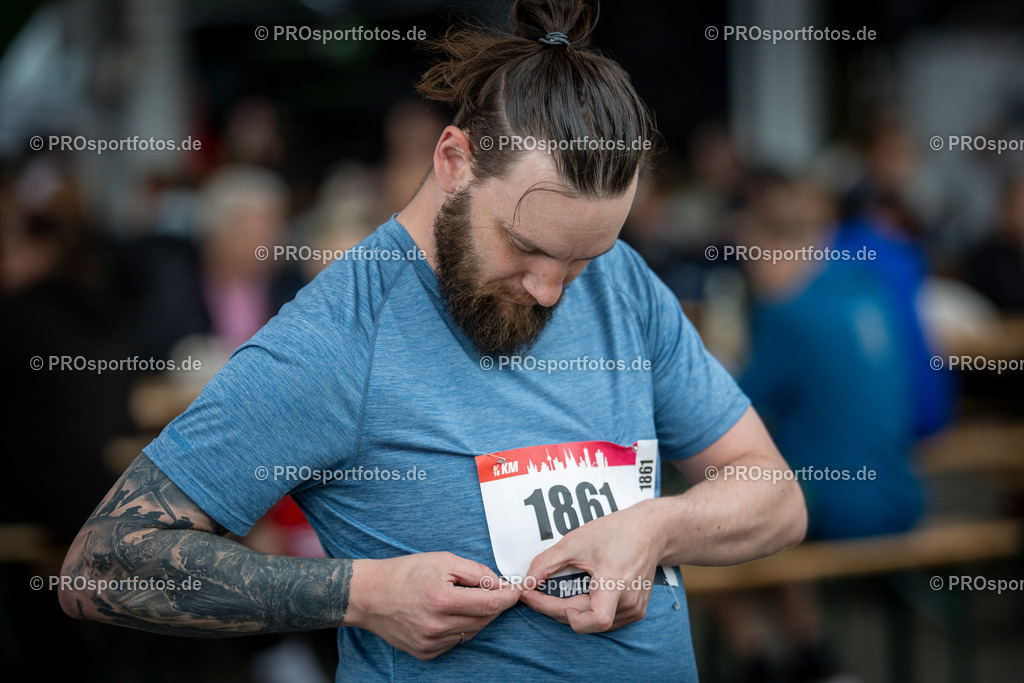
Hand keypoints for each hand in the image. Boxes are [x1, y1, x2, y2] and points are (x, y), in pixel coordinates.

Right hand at [348, 552, 520, 659]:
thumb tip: (500, 583)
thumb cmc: (404, 573)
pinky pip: (456, 641)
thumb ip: (475, 572)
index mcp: (442, 599)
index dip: (509, 596)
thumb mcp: (442, 561)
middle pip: (484, 619)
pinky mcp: (426, 652)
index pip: (490, 603)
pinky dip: (459, 627)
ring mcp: (430, 642)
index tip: (518, 590)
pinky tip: (446, 613)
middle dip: (493, 603)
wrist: (369, 595)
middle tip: (488, 588)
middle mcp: (436, 626)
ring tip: (460, 598)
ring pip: (472, 631)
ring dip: (476, 616)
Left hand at [520, 499, 663, 632]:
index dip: (561, 613)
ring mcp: (634, 609)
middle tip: (531, 592)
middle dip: (553, 608)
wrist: (649, 531)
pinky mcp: (636, 611)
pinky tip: (573, 595)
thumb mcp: (575, 541)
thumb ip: (546, 563)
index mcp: (616, 582)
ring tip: (551, 592)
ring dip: (568, 612)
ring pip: (592, 623)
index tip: (536, 597)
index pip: (595, 620)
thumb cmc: (615, 532)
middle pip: (584, 620)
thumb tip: (525, 583)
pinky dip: (584, 611)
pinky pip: (604, 620)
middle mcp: (629, 602)